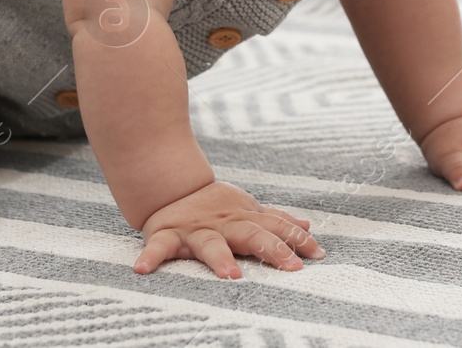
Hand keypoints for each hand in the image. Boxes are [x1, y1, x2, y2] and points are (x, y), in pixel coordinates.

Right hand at [134, 180, 325, 278]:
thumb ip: (275, 220)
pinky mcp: (168, 235)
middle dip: (272, 249)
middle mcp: (224, 223)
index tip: (318, 254)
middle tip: (291, 267)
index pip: (276, 227)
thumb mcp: (247, 209)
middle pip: (252, 234)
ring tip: (231, 276)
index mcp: (244, 218)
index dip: (297, 239)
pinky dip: (150, 257)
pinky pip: (158, 247)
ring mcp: (196, 230)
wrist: (171, 185)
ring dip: (220, 259)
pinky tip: (143, 270)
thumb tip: (308, 226)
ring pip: (210, 244)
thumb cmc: (214, 205)